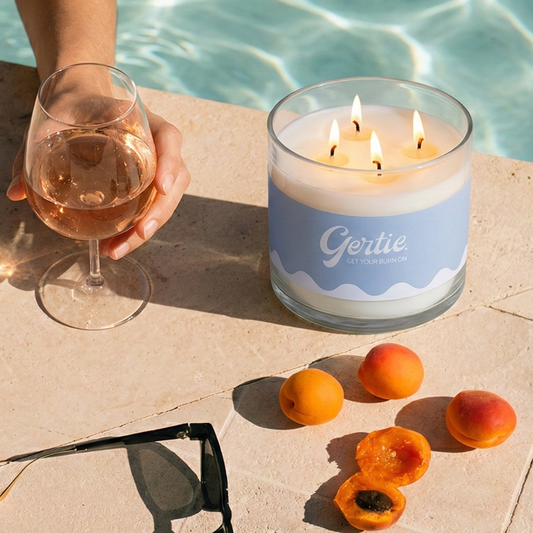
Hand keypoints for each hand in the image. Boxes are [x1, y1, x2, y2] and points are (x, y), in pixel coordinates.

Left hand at [8, 109, 190, 258]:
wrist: (83, 98)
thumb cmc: (75, 104)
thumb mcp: (55, 116)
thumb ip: (34, 148)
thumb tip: (15, 192)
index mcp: (146, 121)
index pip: (170, 140)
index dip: (170, 164)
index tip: (160, 186)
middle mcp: (157, 146)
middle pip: (175, 181)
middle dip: (159, 212)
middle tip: (138, 233)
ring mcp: (155, 166)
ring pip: (166, 200)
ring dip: (147, 227)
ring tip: (117, 249)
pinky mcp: (146, 182)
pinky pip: (150, 206)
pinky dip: (136, 228)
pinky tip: (114, 243)